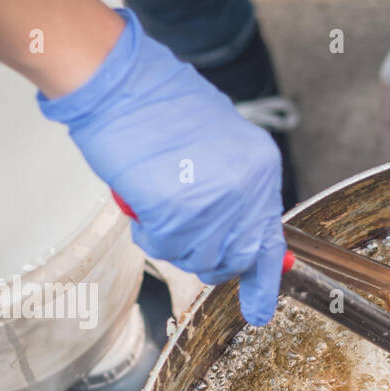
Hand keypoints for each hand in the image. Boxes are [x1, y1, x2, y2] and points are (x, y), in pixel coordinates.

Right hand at [39, 9, 284, 324]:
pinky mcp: (176, 210)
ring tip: (158, 203)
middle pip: (233, 259)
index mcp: (262, 168)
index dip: (263, 281)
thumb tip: (239, 232)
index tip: (259, 310)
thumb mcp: (221, 144)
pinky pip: (163, 246)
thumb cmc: (158, 104)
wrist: (119, 81)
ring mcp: (214, 202)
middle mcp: (246, 188)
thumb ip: (236, 189)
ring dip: (172, 241)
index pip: (269, 241)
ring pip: (197, 257)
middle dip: (206, 258)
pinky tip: (143, 204)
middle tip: (181, 235)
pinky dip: (147, 233)